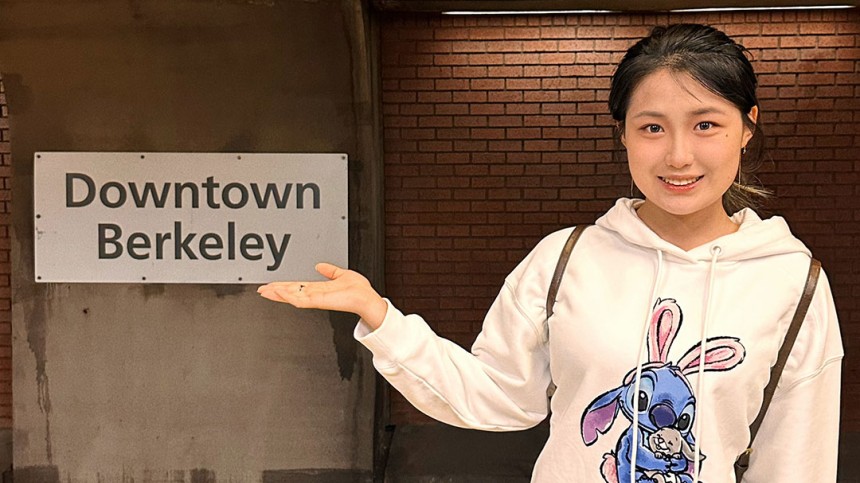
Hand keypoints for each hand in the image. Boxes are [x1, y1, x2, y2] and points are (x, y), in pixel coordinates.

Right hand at [257, 263, 387, 328]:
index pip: (296, 286)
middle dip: (276, 291)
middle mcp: (315, 294)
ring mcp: (315, 299)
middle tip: (262, 289)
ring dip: (278, 293)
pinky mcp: (318, 302)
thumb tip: (321, 266)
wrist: (366, 298)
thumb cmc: (359, 290)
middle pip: (291, 292)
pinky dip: (289, 296)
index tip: (272, 284)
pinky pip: (300, 300)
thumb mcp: (341, 274)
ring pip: (292, 297)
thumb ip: (330, 270)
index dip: (283, 285)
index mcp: (318, 288)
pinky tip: (279, 291)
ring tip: (266, 291)